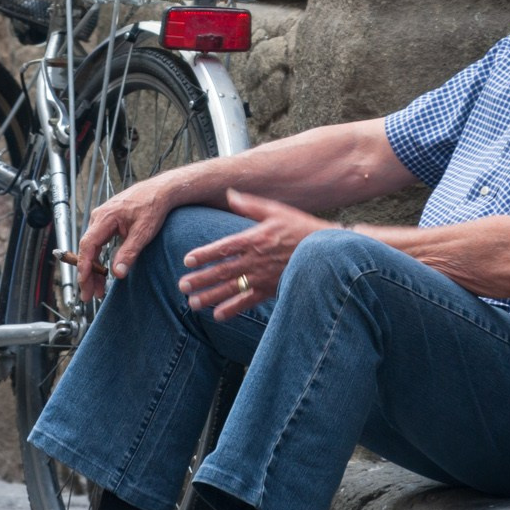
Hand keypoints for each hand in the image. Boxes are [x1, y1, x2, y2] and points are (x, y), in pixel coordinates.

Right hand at [73, 179, 176, 304]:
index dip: (84, 266)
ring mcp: (102, 219)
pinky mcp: (107, 223)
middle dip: (87, 274)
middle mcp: (99, 217)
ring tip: (97, 289)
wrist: (161, 191)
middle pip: (87, 249)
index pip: (88, 245)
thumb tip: (117, 273)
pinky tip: (102, 272)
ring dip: (93, 269)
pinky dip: (98, 259)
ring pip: (92, 248)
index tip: (84, 282)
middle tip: (89, 295)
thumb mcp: (143, 232)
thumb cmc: (153, 206)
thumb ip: (129, 253)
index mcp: (104, 217)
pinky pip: (98, 243)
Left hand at [179, 189, 334, 321]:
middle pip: (222, 271)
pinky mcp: (271, 289)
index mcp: (254, 239)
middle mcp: (256, 260)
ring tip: (192, 303)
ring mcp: (263, 277)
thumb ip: (250, 205)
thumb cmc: (301, 228)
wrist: (327, 251)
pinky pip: (248, 301)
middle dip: (201, 279)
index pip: (223, 248)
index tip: (187, 260)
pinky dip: (232, 309)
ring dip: (210, 296)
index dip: (204, 254)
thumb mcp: (276, 211)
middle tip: (182, 285)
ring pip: (231, 289)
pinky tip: (218, 315)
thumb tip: (230, 193)